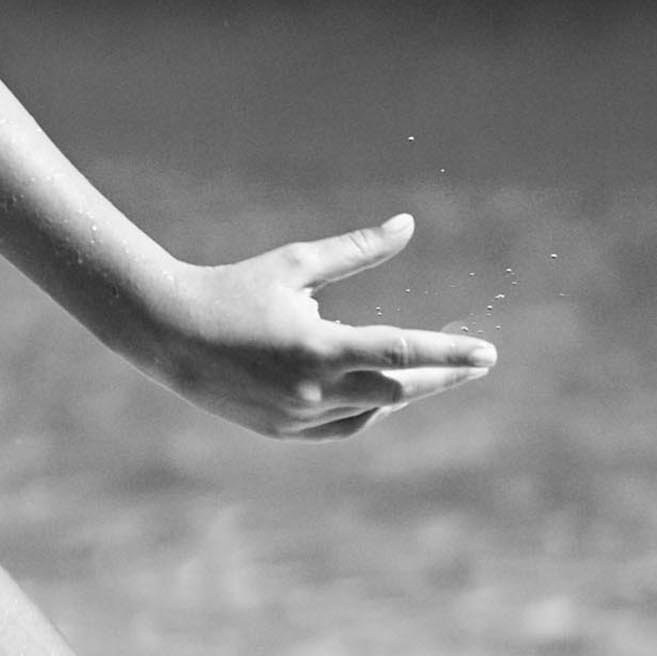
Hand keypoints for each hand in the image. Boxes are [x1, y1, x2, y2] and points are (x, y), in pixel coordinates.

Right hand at [143, 212, 495, 438]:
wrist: (168, 334)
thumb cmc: (235, 289)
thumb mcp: (296, 262)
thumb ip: (357, 249)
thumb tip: (407, 225)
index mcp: (319, 347)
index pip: (402, 351)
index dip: (449, 353)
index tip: (488, 354)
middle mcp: (313, 390)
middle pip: (398, 391)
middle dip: (440, 377)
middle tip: (475, 365)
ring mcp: (297, 417)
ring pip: (372, 413)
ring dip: (402, 393)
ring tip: (428, 375)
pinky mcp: (282, 430)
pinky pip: (340, 428)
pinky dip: (365, 411)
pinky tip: (378, 393)